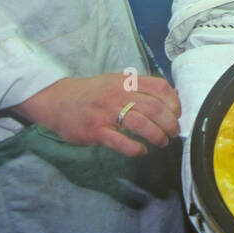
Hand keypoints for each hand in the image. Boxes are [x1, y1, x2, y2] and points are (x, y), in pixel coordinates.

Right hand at [14, 73, 180, 157]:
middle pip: (154, 108)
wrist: (56, 100)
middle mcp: (118, 95)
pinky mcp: (96, 131)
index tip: (177, 113)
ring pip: (141, 124)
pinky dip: (136, 149)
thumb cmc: (91, 92)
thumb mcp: (117, 81)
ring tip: (162, 142)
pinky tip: (141, 151)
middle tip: (173, 132)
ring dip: (157, 136)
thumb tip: (173, 95)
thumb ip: (142, 87)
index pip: (159, 87)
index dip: (173, 101)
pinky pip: (122, 142)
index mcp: (126, 81)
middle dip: (170, 123)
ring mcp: (106, 113)